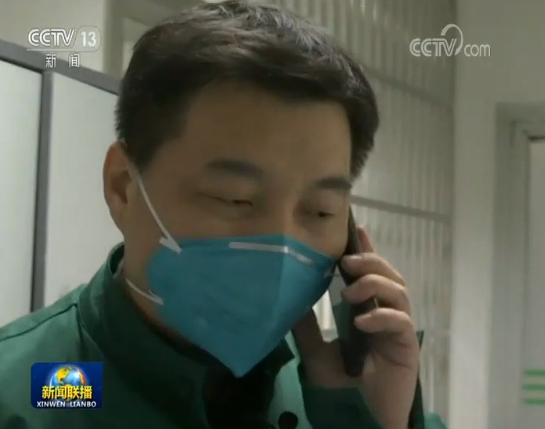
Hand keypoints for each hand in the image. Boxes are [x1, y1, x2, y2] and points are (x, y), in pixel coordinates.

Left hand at [292, 227, 418, 428]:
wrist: (358, 418)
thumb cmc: (341, 388)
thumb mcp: (315, 352)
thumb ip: (306, 327)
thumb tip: (290, 298)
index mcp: (366, 312)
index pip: (369, 275)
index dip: (366, 251)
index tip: (356, 229)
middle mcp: (385, 315)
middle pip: (390, 276)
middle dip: (371, 262)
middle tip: (347, 262)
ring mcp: (398, 329)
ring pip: (400, 291)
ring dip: (375, 285)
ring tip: (350, 291)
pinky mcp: (407, 346)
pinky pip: (401, 322)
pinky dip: (383, 316)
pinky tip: (362, 322)